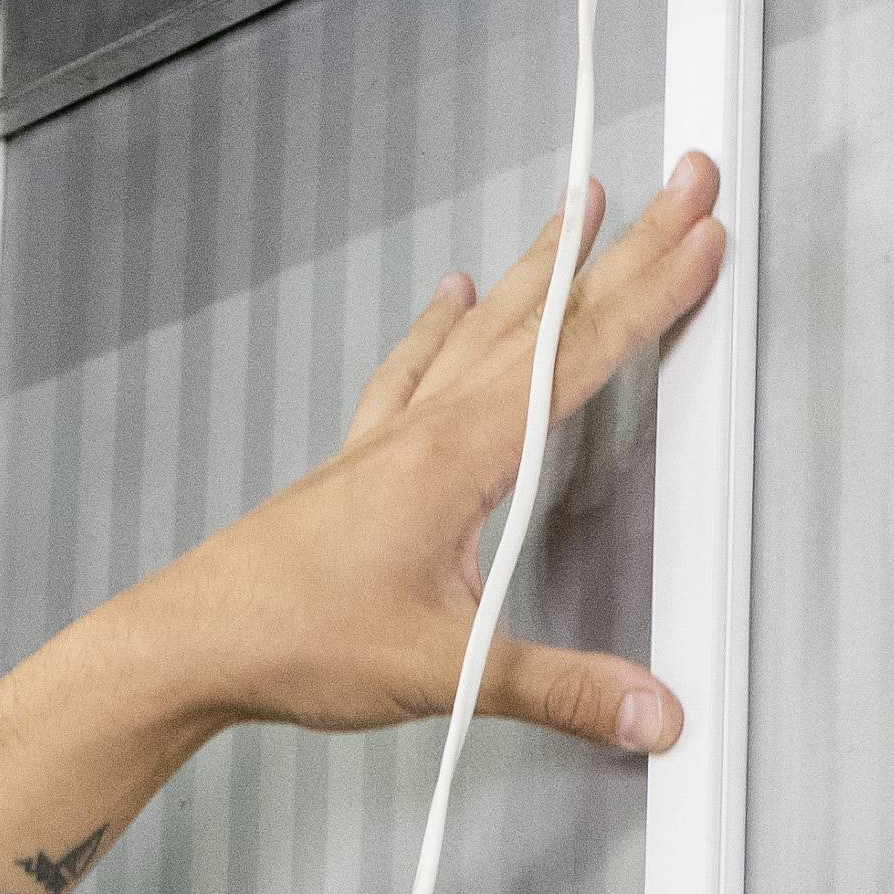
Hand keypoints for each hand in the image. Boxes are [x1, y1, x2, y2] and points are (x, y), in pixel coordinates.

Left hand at [140, 157, 728, 761]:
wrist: (191, 643)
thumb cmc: (295, 641)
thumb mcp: (444, 672)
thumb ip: (557, 689)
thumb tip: (649, 709)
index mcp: (459, 456)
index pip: (579, 356)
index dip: (652, 293)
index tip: (701, 234)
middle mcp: (427, 428)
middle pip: (545, 318)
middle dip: (623, 249)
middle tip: (678, 185)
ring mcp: (390, 438)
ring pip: (483, 326)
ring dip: (541, 266)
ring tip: (582, 207)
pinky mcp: (358, 463)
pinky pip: (411, 367)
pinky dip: (440, 324)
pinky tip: (450, 294)